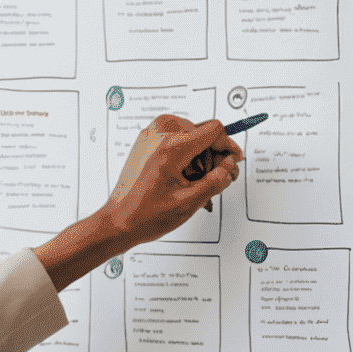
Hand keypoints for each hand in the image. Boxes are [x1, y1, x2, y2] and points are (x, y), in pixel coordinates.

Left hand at [33, 116, 240, 290]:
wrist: (119, 221)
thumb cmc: (147, 214)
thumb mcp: (191, 201)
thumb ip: (217, 180)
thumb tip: (230, 166)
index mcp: (172, 147)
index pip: (214, 130)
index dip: (228, 146)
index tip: (233, 161)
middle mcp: (160, 134)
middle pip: (203, 133)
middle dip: (212, 158)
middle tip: (211, 182)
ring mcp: (150, 136)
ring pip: (191, 136)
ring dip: (199, 159)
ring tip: (194, 185)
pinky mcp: (146, 142)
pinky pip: (176, 140)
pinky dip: (185, 157)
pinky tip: (183, 180)